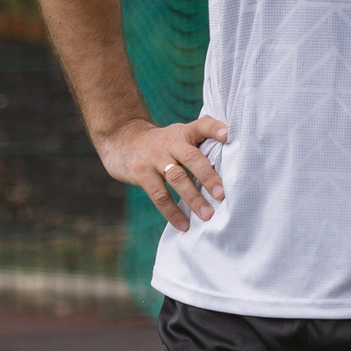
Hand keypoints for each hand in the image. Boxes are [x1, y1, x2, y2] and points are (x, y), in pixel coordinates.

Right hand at [99, 115, 227, 230]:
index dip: (215, 129)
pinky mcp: (142, 174)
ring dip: (193, 199)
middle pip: (191, 158)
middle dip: (208, 177)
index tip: (229, 135)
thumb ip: (198, 143)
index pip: (201, 126)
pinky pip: (159, 196)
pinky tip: (183, 224)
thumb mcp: (177, 134)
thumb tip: (230, 163)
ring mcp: (154, 159)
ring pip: (177, 179)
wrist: (120, 139)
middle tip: (221, 195)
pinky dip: (172, 212)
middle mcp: (170, 144)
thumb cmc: (158, 142)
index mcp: (183, 133)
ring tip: (207, 215)